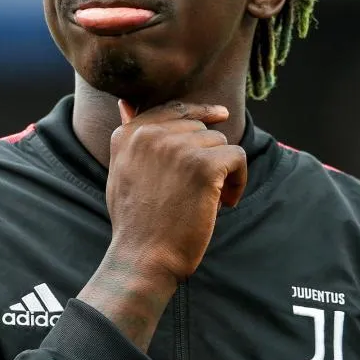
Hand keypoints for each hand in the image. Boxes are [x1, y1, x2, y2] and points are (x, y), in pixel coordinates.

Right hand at [107, 99, 247, 283]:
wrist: (143, 256)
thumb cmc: (135, 221)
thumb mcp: (121, 170)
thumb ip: (128, 136)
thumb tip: (125, 103)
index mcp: (129, 133)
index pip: (174, 109)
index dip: (200, 112)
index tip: (220, 116)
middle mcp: (150, 134)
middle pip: (200, 128)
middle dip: (207, 155)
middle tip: (201, 189)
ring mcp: (177, 148)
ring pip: (220, 143)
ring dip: (223, 170)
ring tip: (211, 199)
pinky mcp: (203, 165)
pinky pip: (237, 157)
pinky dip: (238, 180)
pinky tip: (225, 202)